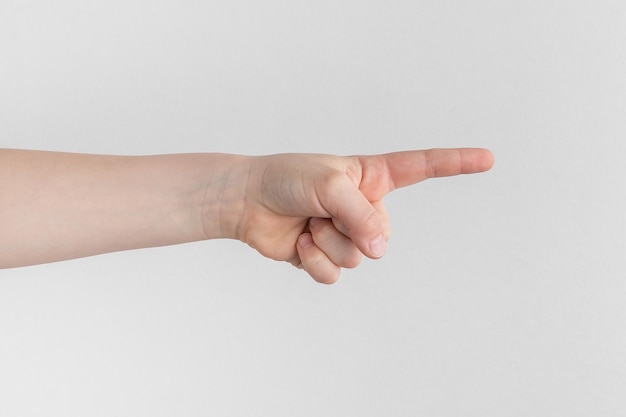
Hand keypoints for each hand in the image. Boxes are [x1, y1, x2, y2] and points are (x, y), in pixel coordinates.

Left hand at [232, 148, 493, 283]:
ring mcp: (347, 233)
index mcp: (372, 177)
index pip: (422, 168)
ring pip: (359, 258)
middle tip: (321, 212)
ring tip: (308, 224)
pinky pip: (336, 274)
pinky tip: (300, 243)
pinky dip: (316, 262)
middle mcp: (365, 206)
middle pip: (383, 235)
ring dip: (328, 244)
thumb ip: (362, 214)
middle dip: (350, 229)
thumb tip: (382, 250)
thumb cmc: (286, 179)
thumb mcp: (329, 185)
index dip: (456, 163)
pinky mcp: (327, 255)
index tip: (488, 159)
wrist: (248, 201)